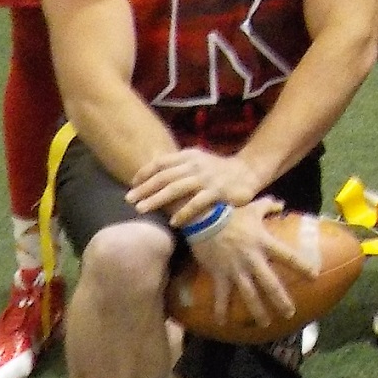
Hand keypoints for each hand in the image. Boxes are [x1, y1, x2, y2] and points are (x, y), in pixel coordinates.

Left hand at [127, 147, 262, 226]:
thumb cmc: (218, 169)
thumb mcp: (198, 160)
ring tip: (142, 209)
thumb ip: (179, 165)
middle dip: (145, 188)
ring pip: (176, 188)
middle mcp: (195, 165)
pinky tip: (173, 222)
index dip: (144, 172)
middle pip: (164, 176)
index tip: (131, 184)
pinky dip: (183, 212)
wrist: (248, 171)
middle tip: (129, 200)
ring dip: (157, 199)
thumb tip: (152, 176)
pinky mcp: (217, 192)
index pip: (161, 162)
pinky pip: (196, 203)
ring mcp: (206, 178)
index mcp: (189, 156)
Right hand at [188, 197, 309, 327]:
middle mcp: (252, 259)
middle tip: (290, 314)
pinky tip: (223, 324)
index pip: (288, 256)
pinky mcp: (219, 274)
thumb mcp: (252, 208)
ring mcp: (235, 269)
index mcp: (264, 243)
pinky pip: (221, 295)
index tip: (314, 277)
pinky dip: (221, 310)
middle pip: (270, 284)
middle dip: (280, 300)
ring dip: (257, 311)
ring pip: (249, 294)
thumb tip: (281, 204)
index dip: (302, 266)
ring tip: (266, 324)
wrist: (203, 219)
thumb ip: (269, 205)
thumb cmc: (230, 213)